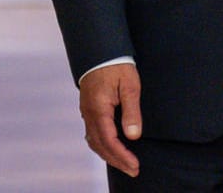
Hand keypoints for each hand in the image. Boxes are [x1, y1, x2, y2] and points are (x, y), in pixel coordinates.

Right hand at [78, 62, 142, 176]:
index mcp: (99, 110)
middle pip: (100, 146)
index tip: (135, 166)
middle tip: (133, 170)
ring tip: (125, 164)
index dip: (122, 156)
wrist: (100, 51)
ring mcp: (87, 112)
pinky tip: (112, 149)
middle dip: (117, 161)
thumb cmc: (117, 66)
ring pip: (94, 142)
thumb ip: (131, 112)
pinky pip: (92, 134)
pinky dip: (102, 145)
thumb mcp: (130, 86)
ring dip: (109, 155)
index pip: (109, 141)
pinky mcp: (89, 109)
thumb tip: (133, 136)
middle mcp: (89, 114)